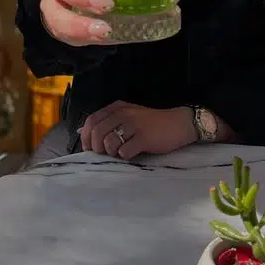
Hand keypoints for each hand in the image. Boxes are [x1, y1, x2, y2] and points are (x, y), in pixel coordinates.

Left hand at [79, 101, 197, 159]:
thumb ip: (109, 122)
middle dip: (97, 148)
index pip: (92, 120)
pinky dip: (125, 156)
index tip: (90, 148)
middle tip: (106, 154)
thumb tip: (87, 136)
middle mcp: (123, 113)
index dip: (86, 137)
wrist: (179, 123)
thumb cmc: (151, 123)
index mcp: (117, 108)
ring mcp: (134, 125)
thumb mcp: (128, 116)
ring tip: (121, 152)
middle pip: (97, 133)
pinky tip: (132, 153)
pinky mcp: (144, 137)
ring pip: (109, 142)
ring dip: (111, 152)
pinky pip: (125, 151)